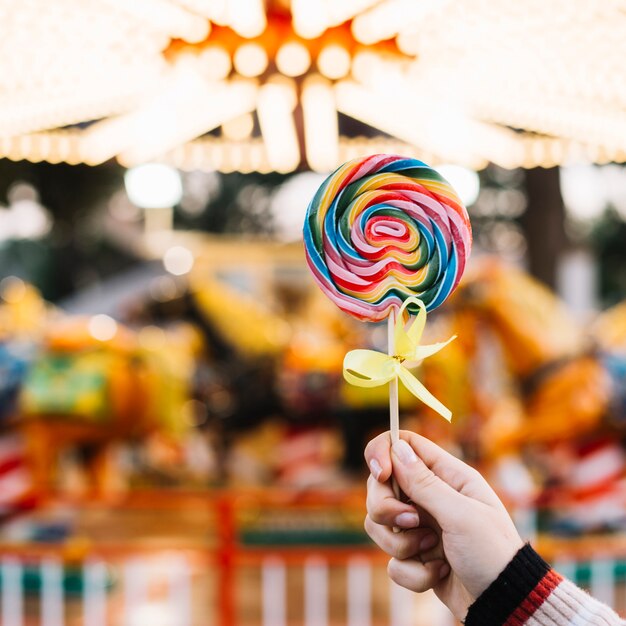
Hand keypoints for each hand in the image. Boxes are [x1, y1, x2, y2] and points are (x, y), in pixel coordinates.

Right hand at [364, 431, 523, 620]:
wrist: (505, 604)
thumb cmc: (492, 554)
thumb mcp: (460, 515)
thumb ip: (424, 482)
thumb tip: (396, 448)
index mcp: (446, 475)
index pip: (403, 444)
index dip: (384, 453)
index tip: (381, 475)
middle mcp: (430, 496)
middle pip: (381, 486)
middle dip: (387, 509)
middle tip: (412, 522)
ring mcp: (420, 526)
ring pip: (380, 523)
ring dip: (401, 544)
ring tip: (432, 551)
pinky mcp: (416, 556)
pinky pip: (392, 559)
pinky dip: (412, 572)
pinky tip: (439, 572)